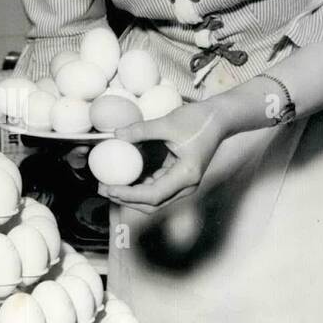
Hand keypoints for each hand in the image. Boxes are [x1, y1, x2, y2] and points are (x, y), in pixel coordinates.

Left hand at [97, 102, 228, 209]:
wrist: (219, 118)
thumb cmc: (199, 120)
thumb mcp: (168, 123)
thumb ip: (141, 130)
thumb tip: (116, 135)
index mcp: (186, 176)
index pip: (153, 195)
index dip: (129, 195)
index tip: (109, 188)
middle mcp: (186, 185)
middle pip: (152, 204)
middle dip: (126, 199)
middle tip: (103, 188)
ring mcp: (183, 183)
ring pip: (153, 198)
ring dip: (131, 194)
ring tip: (108, 184)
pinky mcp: (179, 177)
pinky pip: (156, 187)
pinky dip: (139, 185)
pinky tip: (123, 176)